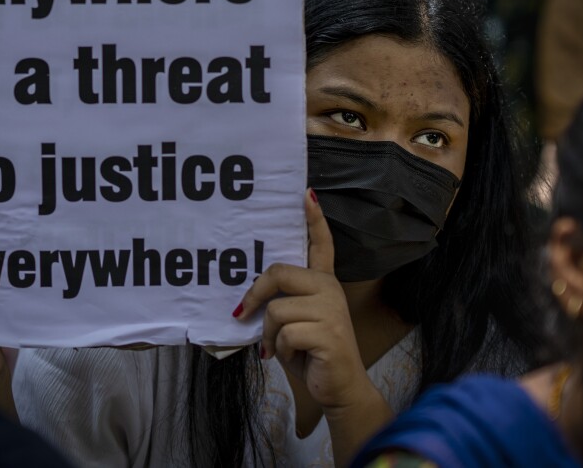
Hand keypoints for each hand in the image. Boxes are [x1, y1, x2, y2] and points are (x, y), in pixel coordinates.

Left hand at [234, 189, 375, 411]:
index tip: (307, 194)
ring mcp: (331, 308)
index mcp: (322, 283)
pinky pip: (285, 333)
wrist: (339, 388)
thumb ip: (280, 303)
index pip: (320, 244)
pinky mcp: (329, 331)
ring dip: (269, 335)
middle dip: (254, 296)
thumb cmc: (311, 354)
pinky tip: (296, 357)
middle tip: (242, 314)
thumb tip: (245, 302)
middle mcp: (329, 289)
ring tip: (281, 347)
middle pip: (278, 273)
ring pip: (276, 309)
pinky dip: (280, 350)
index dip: (314, 219)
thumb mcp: (292, 323)